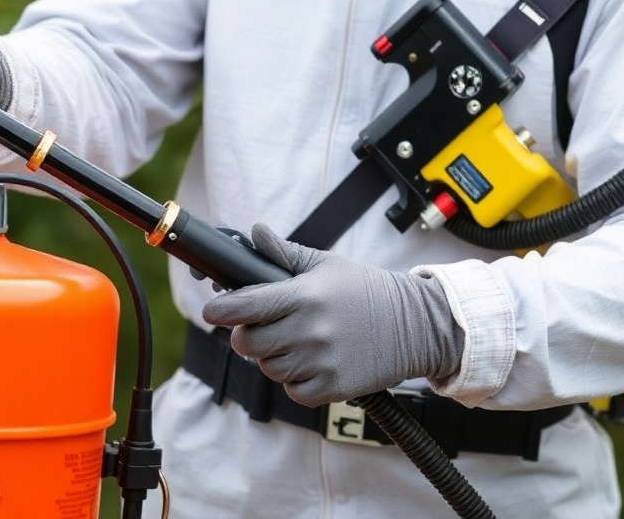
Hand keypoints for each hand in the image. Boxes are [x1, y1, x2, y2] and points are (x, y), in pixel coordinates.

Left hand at [201, 223, 463, 406]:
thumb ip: (285, 254)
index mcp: (305, 296)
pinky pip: (292, 391)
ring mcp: (321, 362)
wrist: (412, 324)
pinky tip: (309, 360)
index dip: (222, 310)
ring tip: (293, 340)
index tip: (211, 311)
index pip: (248, 305)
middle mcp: (310, 331)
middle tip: (258, 326)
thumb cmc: (364, 290)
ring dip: (271, 357)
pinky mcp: (333, 389)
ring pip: (269, 369)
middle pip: (249, 343)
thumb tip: (255, 232)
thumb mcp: (326, 264)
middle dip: (246, 335)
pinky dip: (294, 379)